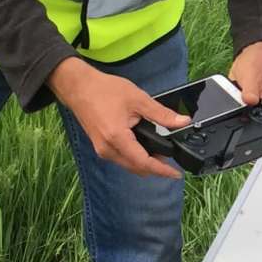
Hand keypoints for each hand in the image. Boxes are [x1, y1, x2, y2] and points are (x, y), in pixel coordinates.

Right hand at [47, 57, 186, 177]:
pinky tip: (145, 147)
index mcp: (117, 138)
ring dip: (144, 163)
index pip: (143, 163)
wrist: (78, 87)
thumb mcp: (138, 99)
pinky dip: (135, 158)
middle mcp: (107, 149)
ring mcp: (102, 150)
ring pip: (128, 165)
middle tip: (171, 159)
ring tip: (161, 152)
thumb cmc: (104, 90)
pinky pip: (121, 159)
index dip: (162, 170)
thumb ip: (161, 114)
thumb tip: (183, 122)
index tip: (176, 174)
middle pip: (136, 168)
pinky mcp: (100, 147)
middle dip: (155, 167)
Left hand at [228, 41, 261, 120]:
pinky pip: (237, 111)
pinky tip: (230, 99)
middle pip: (259, 126)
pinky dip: (232, 109)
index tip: (259, 134)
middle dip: (248, 125)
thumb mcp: (253, 76)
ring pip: (246, 119)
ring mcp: (255, 106)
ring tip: (237, 99)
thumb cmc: (259, 61)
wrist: (249, 53)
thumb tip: (249, 101)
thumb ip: (251, 91)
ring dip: (239, 116)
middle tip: (241, 113)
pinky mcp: (244, 104)